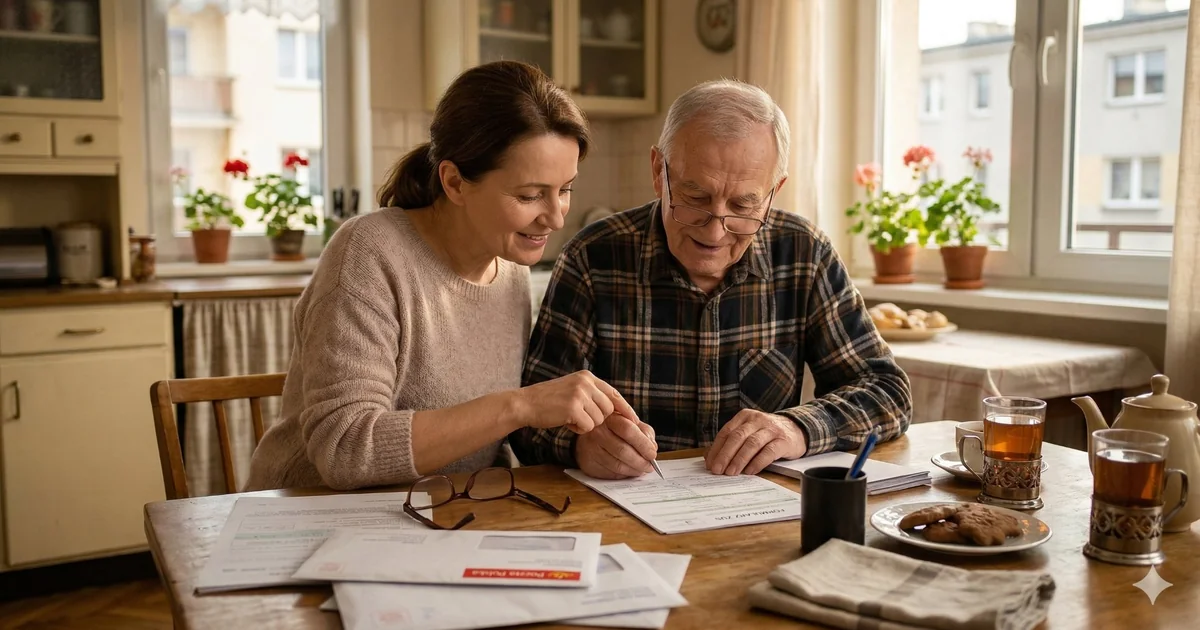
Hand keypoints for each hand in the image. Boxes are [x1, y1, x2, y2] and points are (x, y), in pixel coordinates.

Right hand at [514, 370, 637, 433]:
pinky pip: (587, 427)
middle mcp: (585, 382)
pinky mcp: (573, 407)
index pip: (614, 393)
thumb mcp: (573, 390)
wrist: (525, 404)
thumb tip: (616, 410)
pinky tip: (565, 422)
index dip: (625, 408)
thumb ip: (592, 395)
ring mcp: (579, 394)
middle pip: (608, 409)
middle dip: (598, 419)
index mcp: (587, 376)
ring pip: (599, 420)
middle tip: (579, 417)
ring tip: (569, 417)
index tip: (634, 420)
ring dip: (586, 424)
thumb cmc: (548, 401)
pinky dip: (578, 429)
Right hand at [575, 414, 657, 479]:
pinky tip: (629, 471)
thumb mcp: (631, 422)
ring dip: (634, 470)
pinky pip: (610, 473)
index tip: (652, 454)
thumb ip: (644, 432)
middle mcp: (597, 432)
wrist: (589, 435)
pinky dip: (623, 475)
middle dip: (640, 461)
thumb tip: (652, 448)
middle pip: (622, 450)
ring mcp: (590, 449)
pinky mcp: (588, 463)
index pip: (628, 430)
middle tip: (650, 466)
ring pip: (617, 465)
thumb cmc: (614, 428)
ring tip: (642, 470)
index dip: (642, 444)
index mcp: (610, 418)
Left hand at [705, 409, 806, 475]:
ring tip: (731, 473)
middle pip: (737, 437)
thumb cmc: (767, 434)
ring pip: (751, 444)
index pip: (727, 432)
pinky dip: (757, 463)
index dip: (717, 449)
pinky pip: (768, 452)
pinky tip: (750, 471)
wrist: (797, 430)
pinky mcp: (783, 440)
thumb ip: (731, 442)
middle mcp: (757, 420)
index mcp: (745, 416)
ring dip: (739, 460)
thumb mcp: (749, 432)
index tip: (710, 464)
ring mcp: (771, 429)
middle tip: (718, 470)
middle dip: (725, 455)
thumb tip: (710, 458)